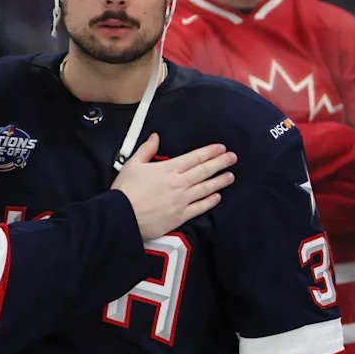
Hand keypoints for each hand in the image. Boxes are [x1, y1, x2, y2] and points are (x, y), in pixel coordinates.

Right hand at [112, 134, 236, 240]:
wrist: (122, 215)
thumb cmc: (125, 191)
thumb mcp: (132, 164)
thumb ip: (146, 150)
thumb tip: (155, 137)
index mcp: (168, 169)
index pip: (194, 158)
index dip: (209, 152)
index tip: (221, 148)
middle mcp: (178, 183)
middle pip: (204, 171)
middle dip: (220, 163)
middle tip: (232, 158)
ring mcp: (181, 200)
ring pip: (206, 188)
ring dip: (220, 181)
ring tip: (230, 176)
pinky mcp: (180, 216)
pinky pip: (200, 207)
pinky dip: (210, 201)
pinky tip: (217, 197)